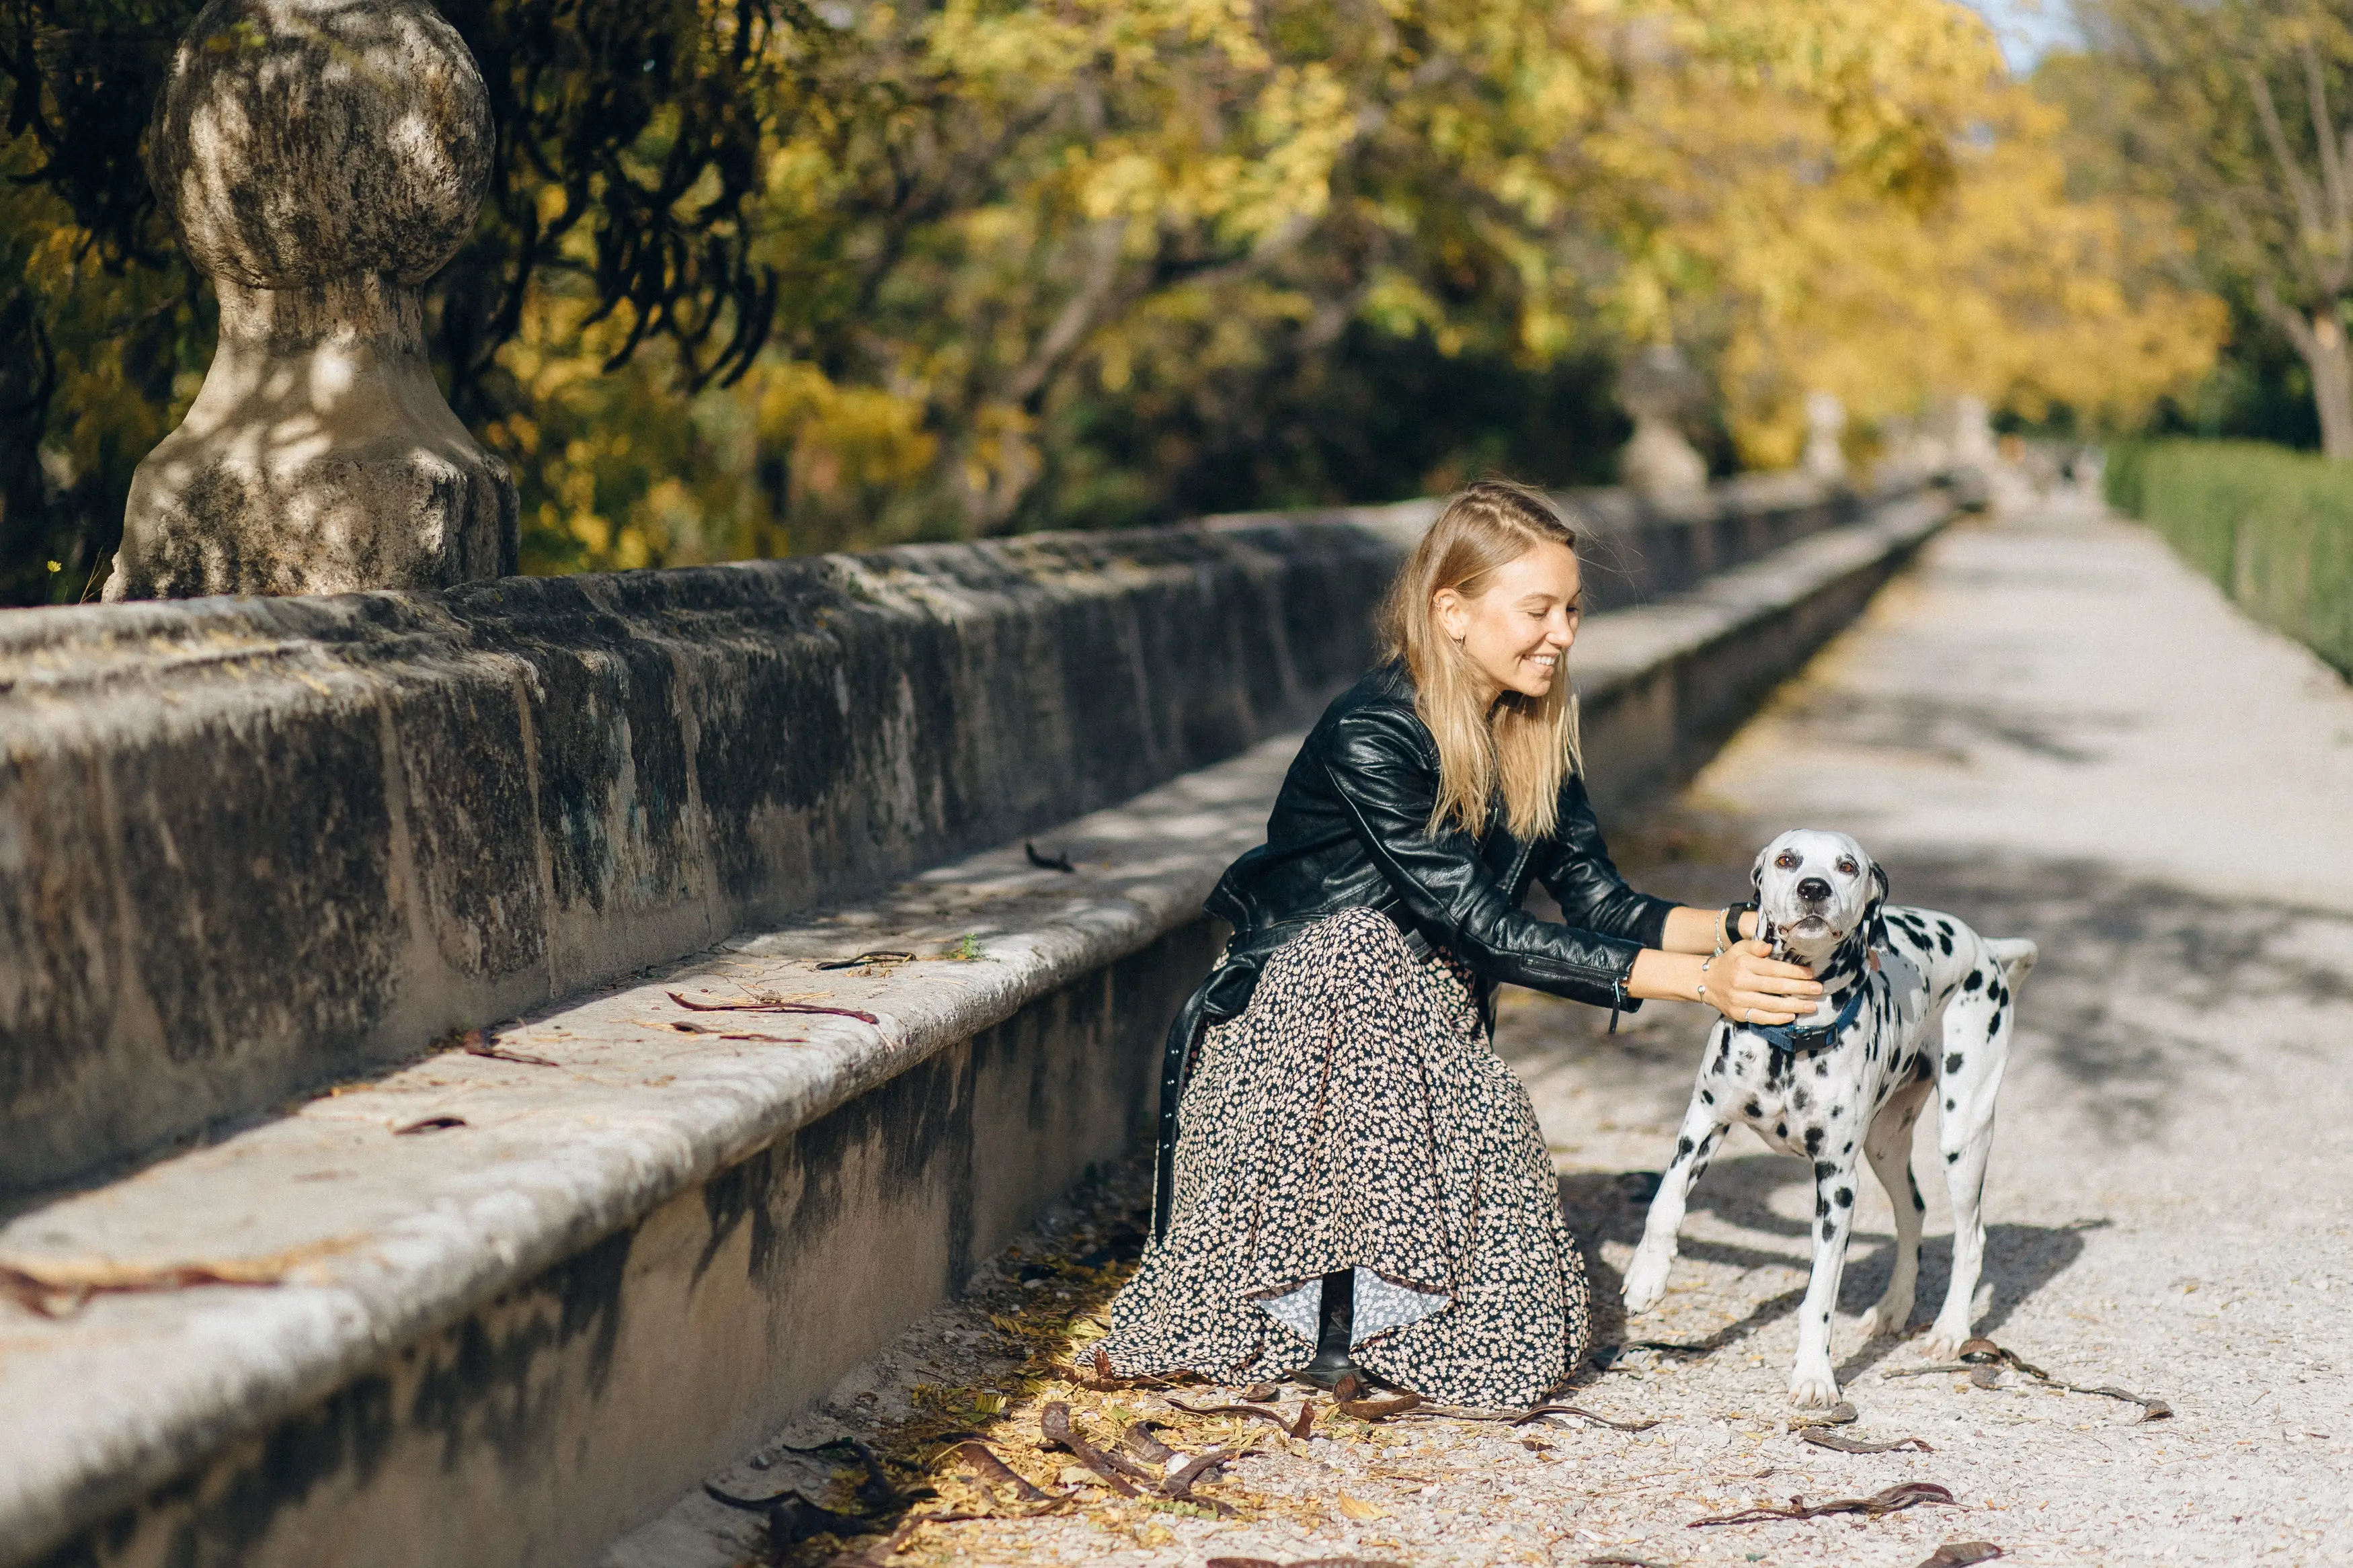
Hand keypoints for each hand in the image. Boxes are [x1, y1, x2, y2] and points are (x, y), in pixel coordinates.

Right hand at [1698, 939, 1819, 1025]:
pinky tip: (1791, 1016)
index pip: (1774, 969)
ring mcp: (1739, 1000)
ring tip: (1812, 1006)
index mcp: (1744, 964)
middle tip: (1818, 990)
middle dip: (1800, 989)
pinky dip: (1777, 1018)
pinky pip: (1761, 1018)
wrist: (1706, 982)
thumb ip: (1756, 946)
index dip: (1794, 972)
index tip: (1811, 974)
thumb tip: (1770, 947)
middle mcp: (1741, 982)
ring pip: (1772, 1005)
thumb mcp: (1740, 948)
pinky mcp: (1737, 1013)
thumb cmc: (1730, 962)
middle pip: (1776, 987)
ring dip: (1794, 1006)